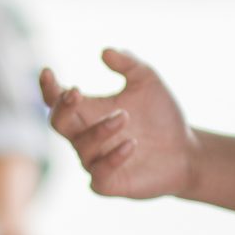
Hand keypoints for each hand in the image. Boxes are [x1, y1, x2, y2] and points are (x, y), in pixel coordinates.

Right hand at [39, 48, 199, 201]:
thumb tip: (104, 51)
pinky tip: (131, 144)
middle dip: (62, 107)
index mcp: (88, 111)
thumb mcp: (148, 81)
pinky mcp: (107, 184)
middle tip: (76, 92)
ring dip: (100, 129)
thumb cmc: (161, 116)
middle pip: (57, 123)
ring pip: (82, 146)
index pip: (56, 100)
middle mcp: (85, 136)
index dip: (48, 87)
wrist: (187, 151)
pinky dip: (112, 158)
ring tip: (125, 116)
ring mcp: (94, 161)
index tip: (48, 71)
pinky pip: (99, 173)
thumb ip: (128, 63)